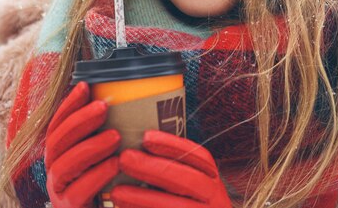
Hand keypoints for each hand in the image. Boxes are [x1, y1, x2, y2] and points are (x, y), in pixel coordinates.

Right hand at [44, 81, 120, 207]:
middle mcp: (55, 172)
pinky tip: (115, 164)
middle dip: (79, 121)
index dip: (69, 105)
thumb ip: (109, 131)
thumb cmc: (114, 184)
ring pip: (64, 166)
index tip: (85, 85)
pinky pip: (77, 193)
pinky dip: (96, 175)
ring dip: (89, 147)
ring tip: (116, 136)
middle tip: (103, 107)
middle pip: (57, 141)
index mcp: (61, 155)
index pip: (57, 125)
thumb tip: (121, 97)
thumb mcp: (110, 153)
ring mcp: (59, 193)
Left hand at [111, 130, 231, 207]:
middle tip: (125, 159)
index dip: (174, 145)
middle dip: (156, 168)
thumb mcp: (187, 194)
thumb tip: (137, 146)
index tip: (146, 137)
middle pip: (190, 181)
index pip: (201, 159)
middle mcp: (219, 205)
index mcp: (216, 187)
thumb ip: (170, 176)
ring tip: (117, 192)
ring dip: (146, 199)